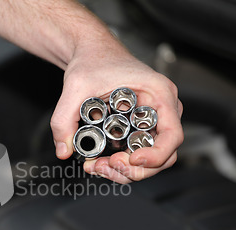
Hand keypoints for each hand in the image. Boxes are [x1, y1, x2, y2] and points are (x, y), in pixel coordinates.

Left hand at [50, 41, 182, 182]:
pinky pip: (137, 153)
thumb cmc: (94, 60)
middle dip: (134, 169)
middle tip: (106, 166)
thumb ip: (63, 119)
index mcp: (159, 93)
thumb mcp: (75, 87)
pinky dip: (120, 164)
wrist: (90, 53)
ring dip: (125, 171)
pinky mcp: (138, 128)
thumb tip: (64, 150)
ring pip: (150, 159)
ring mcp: (151, 120)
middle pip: (164, 155)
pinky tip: (98, 162)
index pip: (173, 136)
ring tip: (97, 166)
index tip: (131, 160)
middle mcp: (161, 109)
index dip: (155, 155)